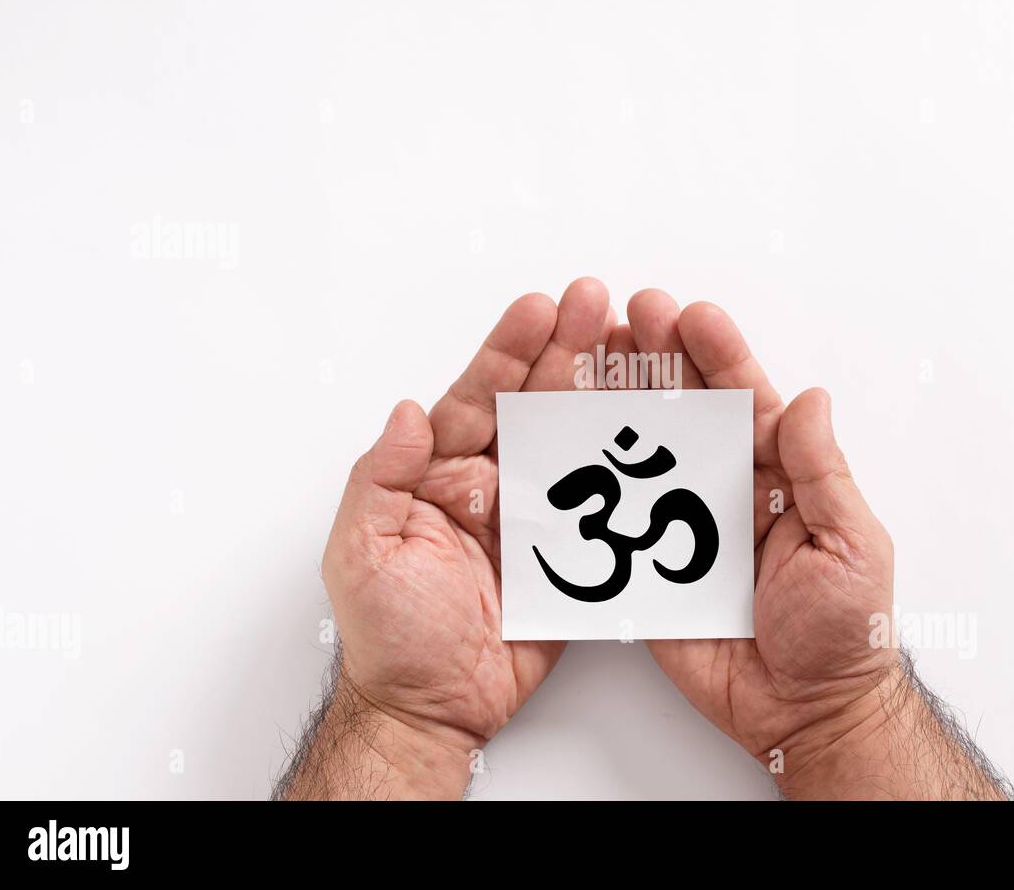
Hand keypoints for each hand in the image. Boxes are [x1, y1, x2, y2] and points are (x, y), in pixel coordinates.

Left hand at [278, 278, 614, 798]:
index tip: (540, 308)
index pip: (479, 396)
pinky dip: (630, 471)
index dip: (510, 350)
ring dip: (603, 394)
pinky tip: (652, 432)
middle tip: (600, 305)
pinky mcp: (569, 556)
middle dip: (568, 350)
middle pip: (535, 403)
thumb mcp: (361, 550)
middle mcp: (493, 483)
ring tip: (637, 348)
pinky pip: (604, 507)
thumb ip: (380, 477)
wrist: (433, 708)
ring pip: (574, 442)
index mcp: (442, 474)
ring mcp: (535, 516)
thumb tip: (405, 412)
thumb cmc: (390, 635)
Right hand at [625, 289, 1008, 798]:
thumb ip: (822, 473)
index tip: (692, 316)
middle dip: (659, 360)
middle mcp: (729, 489)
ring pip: (646, 456)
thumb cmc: (844, 630)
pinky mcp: (653, 571)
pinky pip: (619, 524)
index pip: (747, 399)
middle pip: (688, 412)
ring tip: (590, 360)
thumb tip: (811, 399)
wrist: (805, 711)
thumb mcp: (850, 543)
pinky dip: (592, 488)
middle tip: (628, 316)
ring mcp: (685, 528)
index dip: (720, 355)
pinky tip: (568, 447)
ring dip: (620, 407)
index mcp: (781, 474)